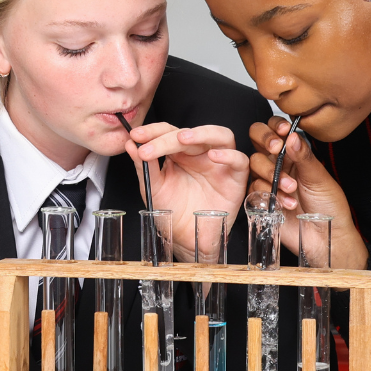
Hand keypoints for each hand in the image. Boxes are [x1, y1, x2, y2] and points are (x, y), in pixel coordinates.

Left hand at [127, 121, 248, 255]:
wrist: (186, 238)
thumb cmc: (172, 210)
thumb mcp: (154, 187)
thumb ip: (144, 166)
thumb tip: (130, 144)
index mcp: (180, 152)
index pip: (168, 131)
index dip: (153, 131)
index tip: (136, 136)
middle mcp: (200, 153)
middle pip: (190, 133)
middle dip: (168, 137)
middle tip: (149, 145)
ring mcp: (220, 163)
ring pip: (221, 136)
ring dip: (202, 133)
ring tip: (182, 138)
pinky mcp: (236, 178)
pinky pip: (240, 160)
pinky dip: (228, 155)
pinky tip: (212, 156)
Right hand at [248, 118, 368, 269]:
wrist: (325, 236)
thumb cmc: (328, 206)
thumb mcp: (319, 177)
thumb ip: (304, 156)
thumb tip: (292, 135)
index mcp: (294, 154)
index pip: (277, 130)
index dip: (275, 127)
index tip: (283, 132)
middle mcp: (279, 164)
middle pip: (257, 142)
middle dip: (265, 141)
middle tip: (276, 149)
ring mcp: (268, 181)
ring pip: (254, 164)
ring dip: (272, 174)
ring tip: (292, 188)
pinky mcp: (261, 199)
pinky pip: (254, 189)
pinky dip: (269, 194)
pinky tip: (287, 203)